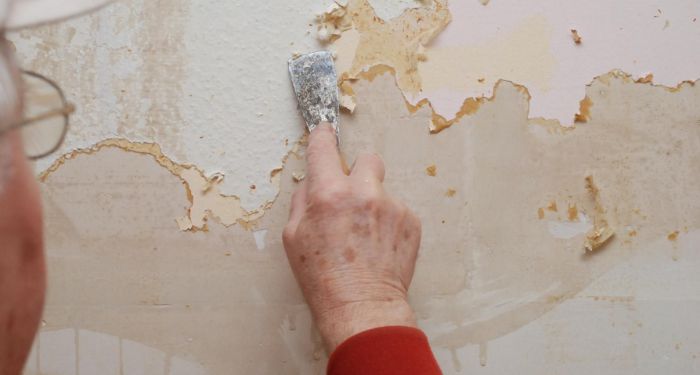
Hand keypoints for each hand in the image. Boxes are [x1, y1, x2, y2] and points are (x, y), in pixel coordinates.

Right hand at [282, 123, 421, 350]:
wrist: (362, 306)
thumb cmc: (323, 278)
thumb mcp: (294, 238)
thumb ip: (303, 201)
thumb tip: (313, 184)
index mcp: (329, 194)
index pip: (324, 148)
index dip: (323, 136)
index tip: (324, 131)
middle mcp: (363, 193)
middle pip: (367, 158)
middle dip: (359, 172)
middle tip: (352, 196)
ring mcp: (392, 206)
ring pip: (382, 189)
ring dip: (374, 203)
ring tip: (365, 236)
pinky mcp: (411, 221)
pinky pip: (397, 210)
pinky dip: (389, 223)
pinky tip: (379, 246)